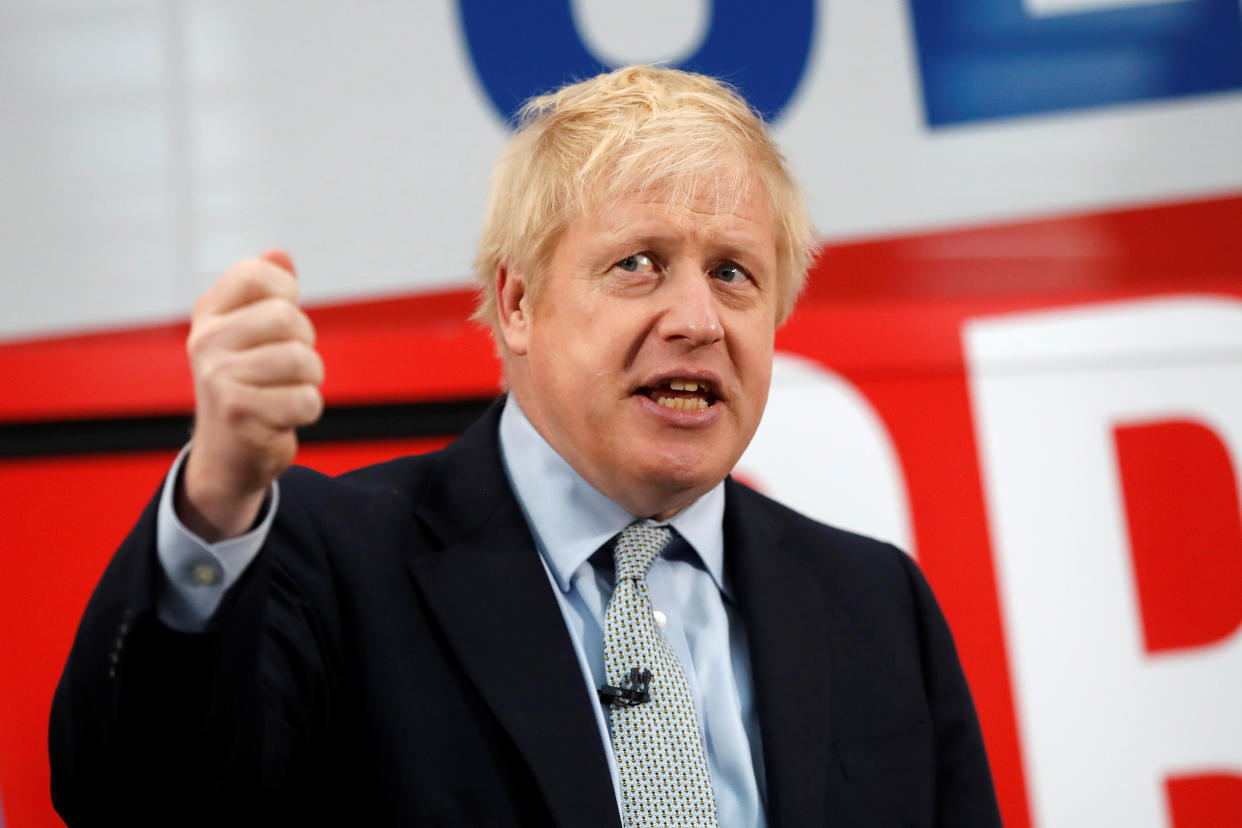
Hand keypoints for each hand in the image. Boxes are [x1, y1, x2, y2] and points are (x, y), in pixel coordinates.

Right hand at [177, 250, 323, 541]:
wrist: (228, 456)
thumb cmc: (249, 387)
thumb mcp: (252, 336)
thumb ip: (268, 294)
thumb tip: (279, 253)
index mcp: (209, 314)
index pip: (258, 274)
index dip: (287, 294)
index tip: (280, 324)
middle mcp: (205, 341)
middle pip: (289, 318)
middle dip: (305, 347)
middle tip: (285, 370)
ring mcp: (217, 376)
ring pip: (302, 360)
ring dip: (308, 383)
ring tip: (283, 393)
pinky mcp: (237, 411)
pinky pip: (305, 400)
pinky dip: (305, 412)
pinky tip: (280, 417)